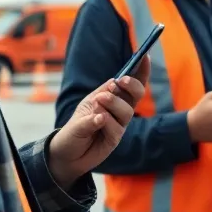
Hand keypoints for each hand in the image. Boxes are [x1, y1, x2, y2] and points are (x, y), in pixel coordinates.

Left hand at [47, 57, 149, 188]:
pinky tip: (96, 121)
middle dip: (132, 86)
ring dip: (114, 103)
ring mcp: (118, 124)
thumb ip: (94, 107)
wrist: (66, 154)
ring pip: (127, 110)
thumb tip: (104, 111)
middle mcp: (118, 109)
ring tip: (99, 101)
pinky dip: (107, 122)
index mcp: (111, 96)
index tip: (145, 57)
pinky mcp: (115, 138)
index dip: (140, 70)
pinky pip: (116, 128)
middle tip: (120, 82)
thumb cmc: (73, 130)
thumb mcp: (82, 111)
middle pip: (136, 94)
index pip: (129, 82)